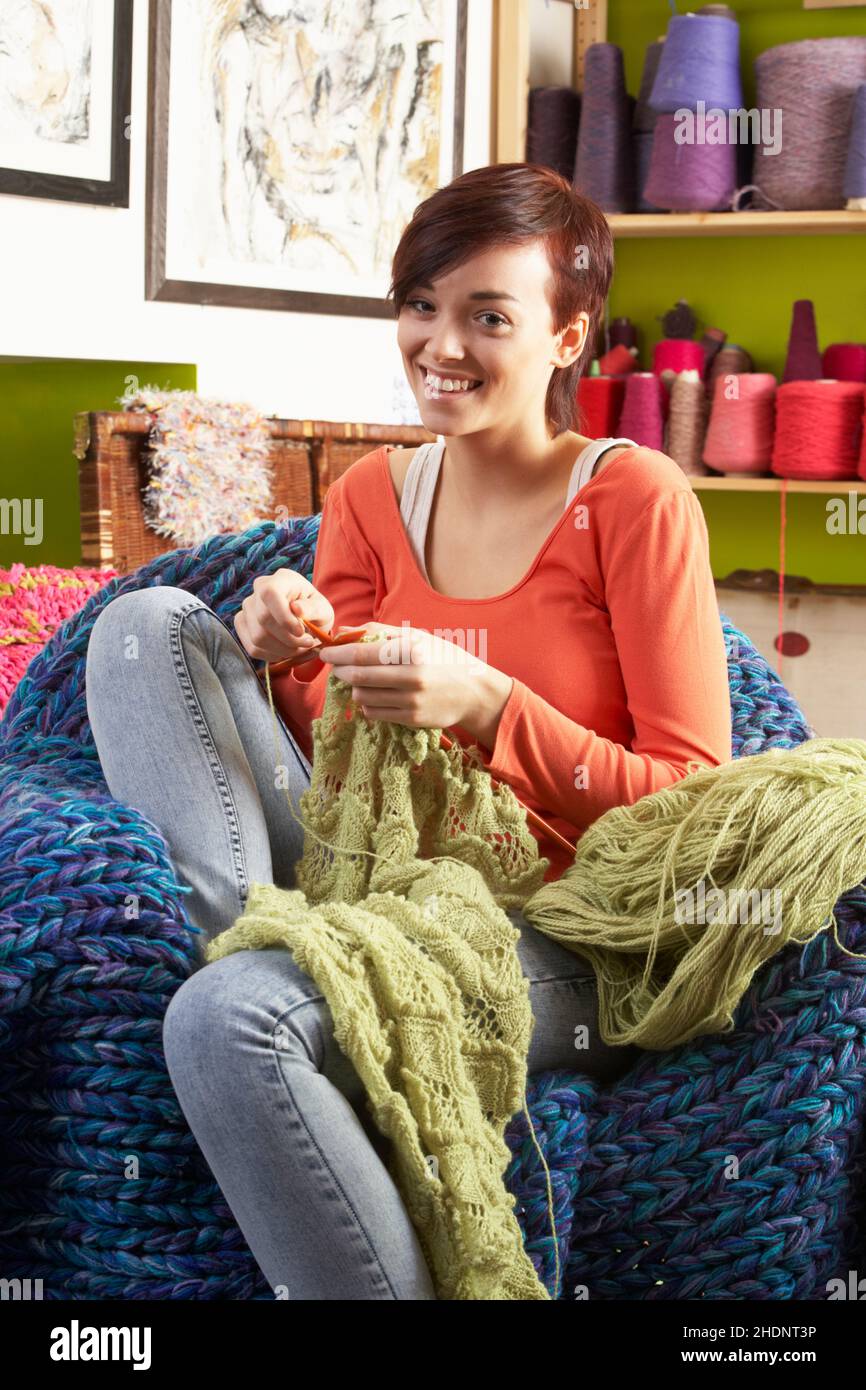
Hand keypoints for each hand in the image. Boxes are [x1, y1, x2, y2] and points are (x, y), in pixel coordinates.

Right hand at [234, 569, 333, 664]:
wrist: (305, 619)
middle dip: (288, 639)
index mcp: (281, 579)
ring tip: (299, 649)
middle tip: (307, 644)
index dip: (284, 617)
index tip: (301, 632)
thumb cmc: (314, 611)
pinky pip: (252, 648)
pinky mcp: (242, 624)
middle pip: (263, 619)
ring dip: (282, 650)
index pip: (269, 594)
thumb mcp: (323, 609)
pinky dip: (272, 655)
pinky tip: (286, 651)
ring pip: (257, 637)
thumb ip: (314, 608)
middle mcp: (259, 589)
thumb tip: (297, 609)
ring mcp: (248, 607)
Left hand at [317, 622, 500, 730]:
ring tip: (363, 680)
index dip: (338, 653)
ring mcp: (410, 701)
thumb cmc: (443, 659)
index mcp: (412, 652)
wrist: (474, 693)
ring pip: (362, 697)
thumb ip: (379, 632)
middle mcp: (411, 677)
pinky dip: (367, 703)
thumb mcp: (417, 637)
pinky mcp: (410, 719)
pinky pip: (373, 713)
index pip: (362, 653)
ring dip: (355, 688)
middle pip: (358, 676)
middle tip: (336, 666)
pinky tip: (376, 695)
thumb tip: (343, 630)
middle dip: (340, 670)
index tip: (326, 651)